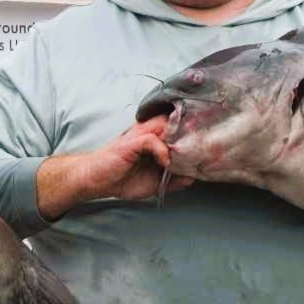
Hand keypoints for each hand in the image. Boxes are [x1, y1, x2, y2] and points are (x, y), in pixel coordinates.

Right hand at [37, 116, 194, 219]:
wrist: (95, 180)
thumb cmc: (122, 178)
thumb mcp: (155, 182)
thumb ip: (174, 179)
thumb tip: (194, 178)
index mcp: (157, 137)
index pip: (180, 126)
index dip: (194, 133)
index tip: (207, 146)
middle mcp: (150, 131)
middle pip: (179, 121)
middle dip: (193, 134)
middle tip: (206, 149)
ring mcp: (140, 135)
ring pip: (168, 126)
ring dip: (181, 142)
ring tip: (189, 157)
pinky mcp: (131, 143)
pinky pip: (153, 140)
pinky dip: (163, 152)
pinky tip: (166, 164)